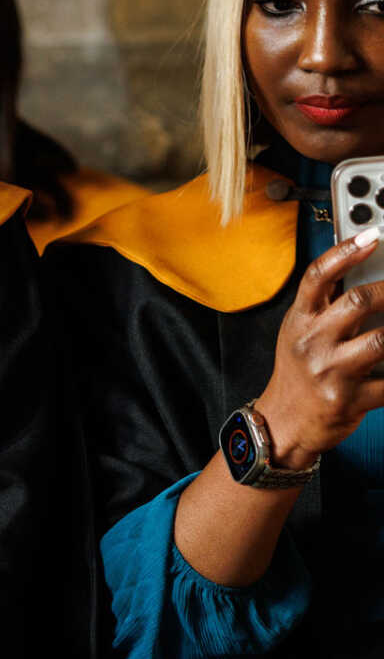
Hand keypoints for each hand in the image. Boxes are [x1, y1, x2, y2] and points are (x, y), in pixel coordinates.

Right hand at [257, 226, 383, 465]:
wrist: (285, 422)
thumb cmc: (297, 372)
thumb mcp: (299, 333)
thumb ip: (325, 305)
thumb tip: (358, 270)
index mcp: (300, 320)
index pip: (318, 276)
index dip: (345, 253)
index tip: (373, 236)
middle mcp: (312, 342)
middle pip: (357, 302)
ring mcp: (332, 371)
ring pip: (382, 341)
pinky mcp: (351, 399)